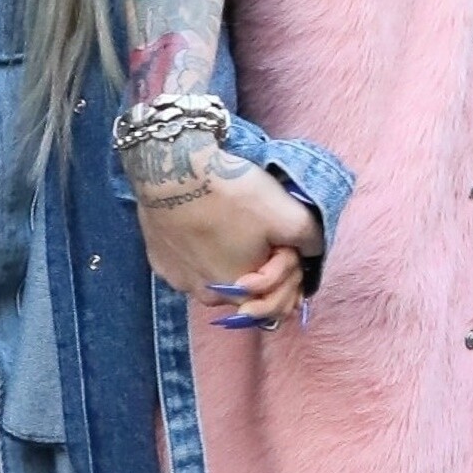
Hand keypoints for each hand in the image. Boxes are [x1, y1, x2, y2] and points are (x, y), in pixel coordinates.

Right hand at [126, 136, 317, 315]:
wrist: (173, 171)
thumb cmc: (233, 196)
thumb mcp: (290, 218)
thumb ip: (312, 242)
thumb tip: (313, 253)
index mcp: (241, 295)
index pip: (277, 301)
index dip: (290, 271)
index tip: (286, 243)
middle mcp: (207, 298)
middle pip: (247, 289)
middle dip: (262, 267)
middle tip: (265, 233)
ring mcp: (178, 281)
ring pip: (216, 277)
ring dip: (230, 259)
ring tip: (235, 225)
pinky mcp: (160, 262)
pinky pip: (189, 263)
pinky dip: (201, 249)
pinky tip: (207, 224)